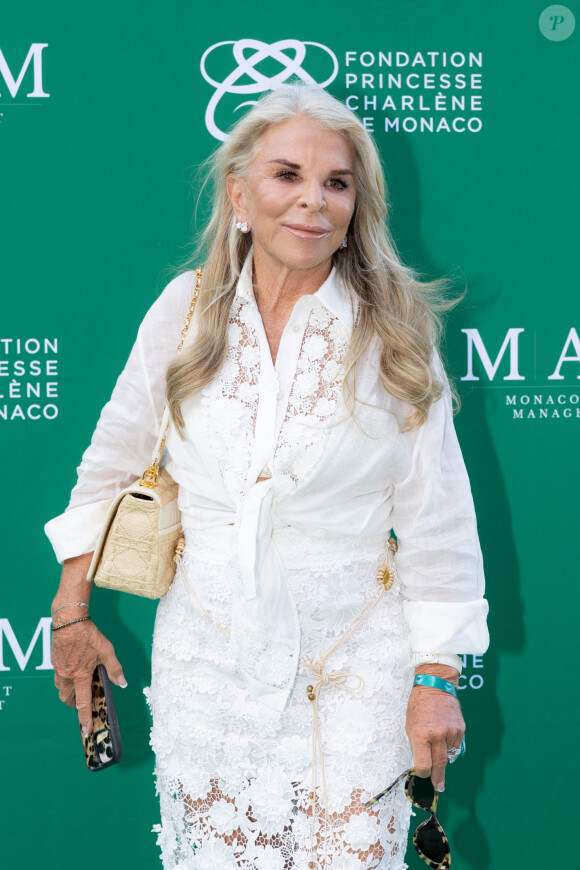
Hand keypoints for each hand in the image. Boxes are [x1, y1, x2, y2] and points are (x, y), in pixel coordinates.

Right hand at [52, 618, 125, 735]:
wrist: (69, 620)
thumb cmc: (89, 634)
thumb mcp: (106, 650)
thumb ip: (114, 668)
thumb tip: (122, 683)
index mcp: (80, 675)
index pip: (82, 703)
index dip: (84, 718)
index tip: (85, 730)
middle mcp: (66, 675)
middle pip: (67, 699)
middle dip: (75, 705)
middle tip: (83, 705)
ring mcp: (58, 669)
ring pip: (61, 688)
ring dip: (69, 692)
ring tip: (79, 688)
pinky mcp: (54, 661)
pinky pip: (58, 676)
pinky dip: (65, 679)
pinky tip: (73, 670)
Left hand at [405, 665, 464, 791]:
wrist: (436, 685)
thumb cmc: (419, 704)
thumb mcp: (409, 724)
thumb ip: (415, 746)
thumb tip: (418, 764)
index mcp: (421, 734)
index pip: (424, 765)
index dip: (422, 773)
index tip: (422, 774)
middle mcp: (437, 735)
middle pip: (439, 765)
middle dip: (437, 777)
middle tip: (438, 787)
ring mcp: (451, 732)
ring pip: (448, 754)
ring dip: (443, 756)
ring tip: (438, 747)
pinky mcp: (460, 729)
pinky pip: (455, 745)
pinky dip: (450, 745)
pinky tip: (444, 736)